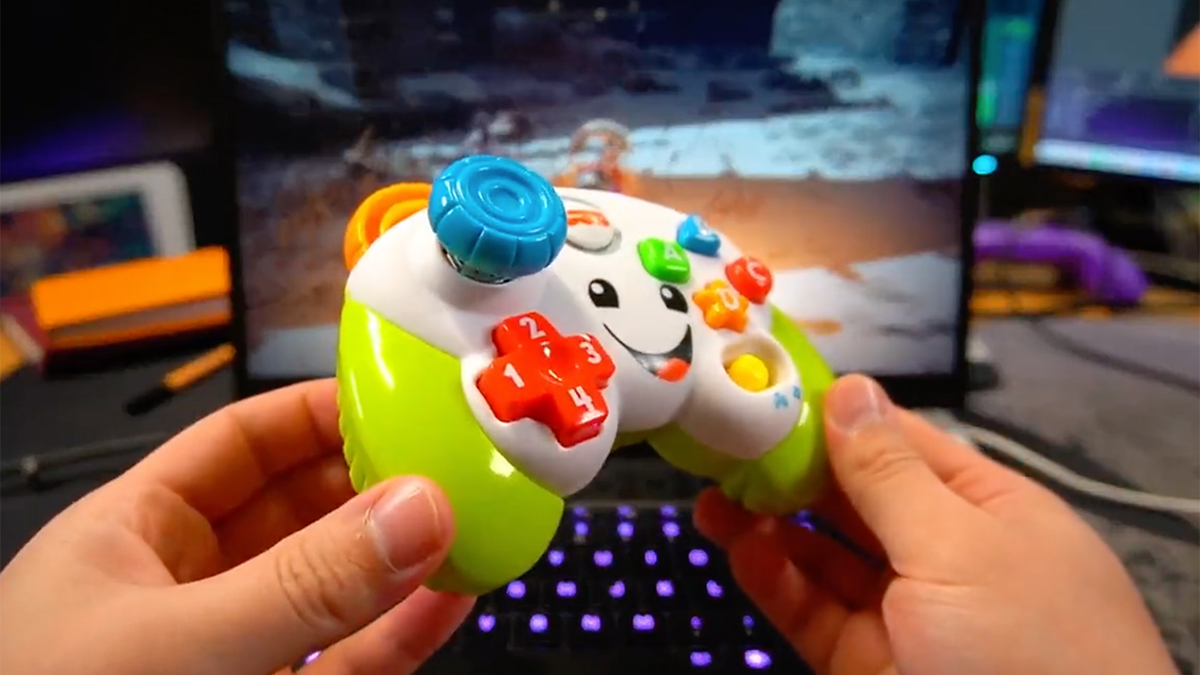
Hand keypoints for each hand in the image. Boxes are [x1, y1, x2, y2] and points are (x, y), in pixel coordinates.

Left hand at [0, 380, 472, 674]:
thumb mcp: (175, 649)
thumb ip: (303, 585)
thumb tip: (414, 511)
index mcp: (130, 541)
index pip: (239, 447)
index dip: (318, 412)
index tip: (397, 397)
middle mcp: (186, 593)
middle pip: (300, 512)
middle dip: (375, 482)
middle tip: (451, 461)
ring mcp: (234, 658)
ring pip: (333, 591)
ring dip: (401, 559)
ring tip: (469, 522)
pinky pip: (349, 663)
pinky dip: (403, 631)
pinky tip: (450, 598)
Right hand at [695, 375, 1175, 674]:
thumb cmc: (1029, 647)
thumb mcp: (959, 545)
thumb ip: (889, 472)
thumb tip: (849, 388)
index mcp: (989, 509)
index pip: (903, 442)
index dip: (837, 415)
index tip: (771, 390)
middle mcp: (946, 555)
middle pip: (856, 496)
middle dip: (792, 470)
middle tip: (724, 442)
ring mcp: (905, 613)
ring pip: (824, 555)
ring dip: (769, 522)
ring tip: (712, 494)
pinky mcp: (866, 662)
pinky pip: (811, 608)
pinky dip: (772, 577)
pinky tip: (738, 546)